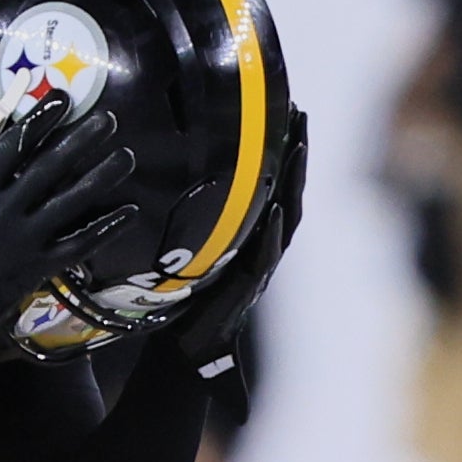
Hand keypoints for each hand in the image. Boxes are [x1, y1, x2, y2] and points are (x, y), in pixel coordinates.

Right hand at [0, 94, 135, 343]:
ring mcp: (28, 239)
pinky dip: (106, 228)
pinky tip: (130, 211)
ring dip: (101, 178)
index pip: (15, 146)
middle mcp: (7, 211)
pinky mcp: (42, 264)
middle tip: (109, 121)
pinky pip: (79, 244)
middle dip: (81, 141)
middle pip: (50, 169)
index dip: (40, 120)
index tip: (63, 99)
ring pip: (70, 203)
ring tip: (126, 157)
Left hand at [163, 107, 305, 378]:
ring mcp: (258, 268)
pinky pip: (264, 259)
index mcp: (250, 234)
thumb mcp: (186, 251)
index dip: (281, 150)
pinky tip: (278, 211)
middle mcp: (261, 246)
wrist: (186, 351)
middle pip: (287, 192)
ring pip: (284, 219)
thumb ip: (187, 220)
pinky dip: (272, 236)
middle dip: (295, 154)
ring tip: (298, 147)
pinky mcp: (247, 292)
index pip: (272, 184)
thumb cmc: (187, 302)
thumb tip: (161, 172)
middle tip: (300, 114)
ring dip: (292, 183)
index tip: (286, 110)